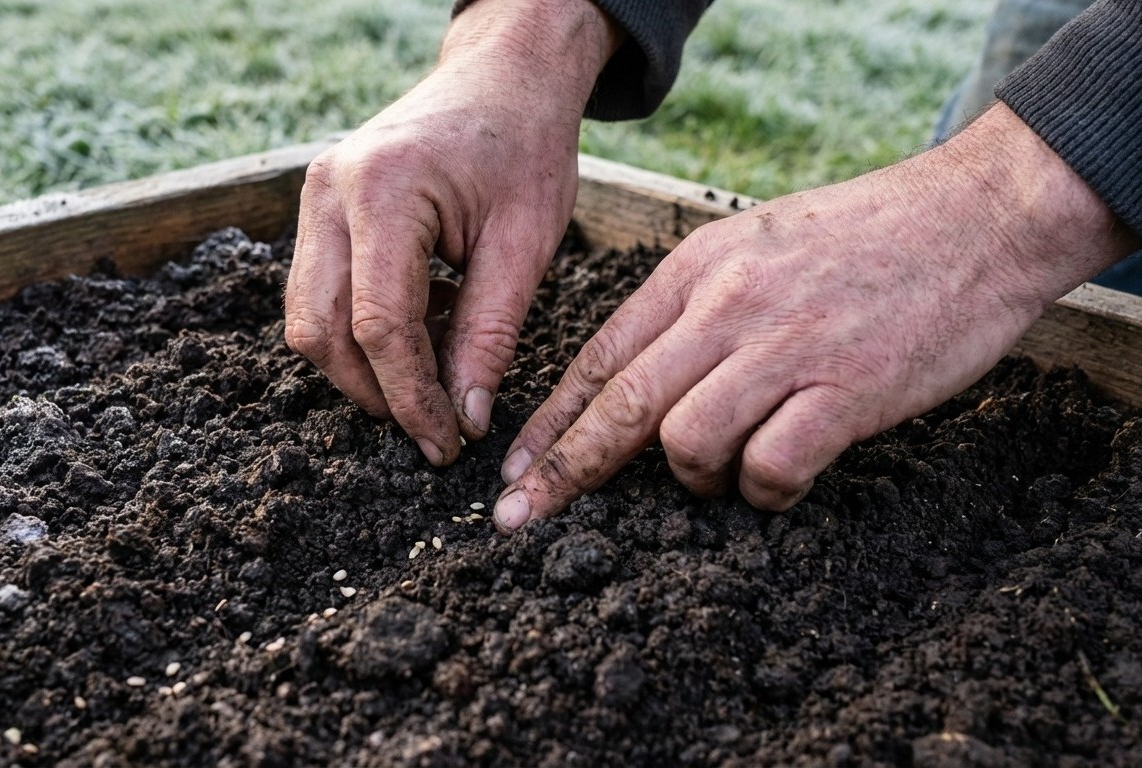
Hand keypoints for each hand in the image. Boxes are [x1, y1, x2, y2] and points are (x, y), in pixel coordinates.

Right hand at [284, 0, 621, 464]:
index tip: (444, 444)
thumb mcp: (525, 244)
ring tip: (431, 379)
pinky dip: (360, 330)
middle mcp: (330, 191)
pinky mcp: (319, 207)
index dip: (410, 398)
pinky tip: (420, 331)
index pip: (379, 325)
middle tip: (433, 428)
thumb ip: (490, 334)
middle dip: (374, 392)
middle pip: (322, 329)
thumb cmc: (525, 146)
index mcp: (386, 190)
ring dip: (362, 365)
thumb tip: (463, 419)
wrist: (504, 75)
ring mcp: (314, 196)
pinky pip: (319, 291)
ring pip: (309, 316)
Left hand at [494, 102, 1138, 530]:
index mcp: (698, 271)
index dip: (551, 420)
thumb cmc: (866, 235)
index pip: (601, 356)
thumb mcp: (756, 243)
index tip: (518, 467)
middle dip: (565, 470)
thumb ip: (697, 306)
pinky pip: (771, 465)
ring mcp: (786, 347)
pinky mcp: (846, 389)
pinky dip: (765, 490)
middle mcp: (728, 308)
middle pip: (622, 405)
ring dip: (694, 477)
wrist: (977, 214)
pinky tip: (784, 478)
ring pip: (686, 441)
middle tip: (521, 516)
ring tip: (730, 471)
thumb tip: (642, 379)